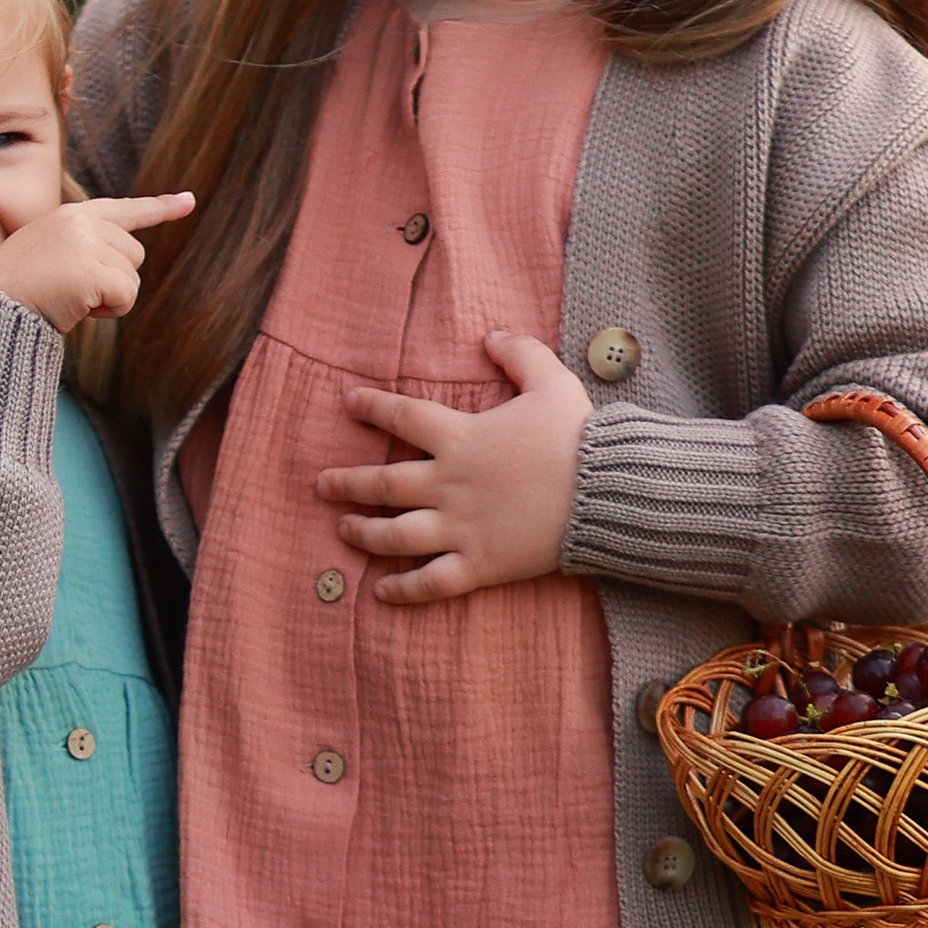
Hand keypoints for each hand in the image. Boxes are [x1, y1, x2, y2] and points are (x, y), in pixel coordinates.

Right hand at [0, 192, 194, 336]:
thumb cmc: (16, 292)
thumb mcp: (49, 257)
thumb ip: (85, 250)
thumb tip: (124, 270)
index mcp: (71, 216)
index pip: (125, 210)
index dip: (160, 207)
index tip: (189, 201)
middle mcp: (81, 221)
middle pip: (134, 255)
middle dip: (113, 280)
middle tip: (72, 290)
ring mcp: (85, 242)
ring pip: (132, 278)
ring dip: (110, 298)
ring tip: (70, 297)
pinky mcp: (90, 269)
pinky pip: (126, 296)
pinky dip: (109, 310)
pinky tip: (78, 308)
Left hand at [316, 332, 591, 603]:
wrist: (606, 493)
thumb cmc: (579, 437)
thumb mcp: (553, 381)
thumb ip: (520, 354)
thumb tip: (491, 336)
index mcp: (462, 438)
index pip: (402, 417)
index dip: (372, 408)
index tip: (348, 404)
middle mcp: (450, 484)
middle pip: (384, 483)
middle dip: (348, 483)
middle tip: (320, 485)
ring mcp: (461, 528)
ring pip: (396, 534)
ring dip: (364, 533)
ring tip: (343, 530)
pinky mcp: (480, 564)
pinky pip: (431, 582)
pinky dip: (403, 590)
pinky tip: (380, 592)